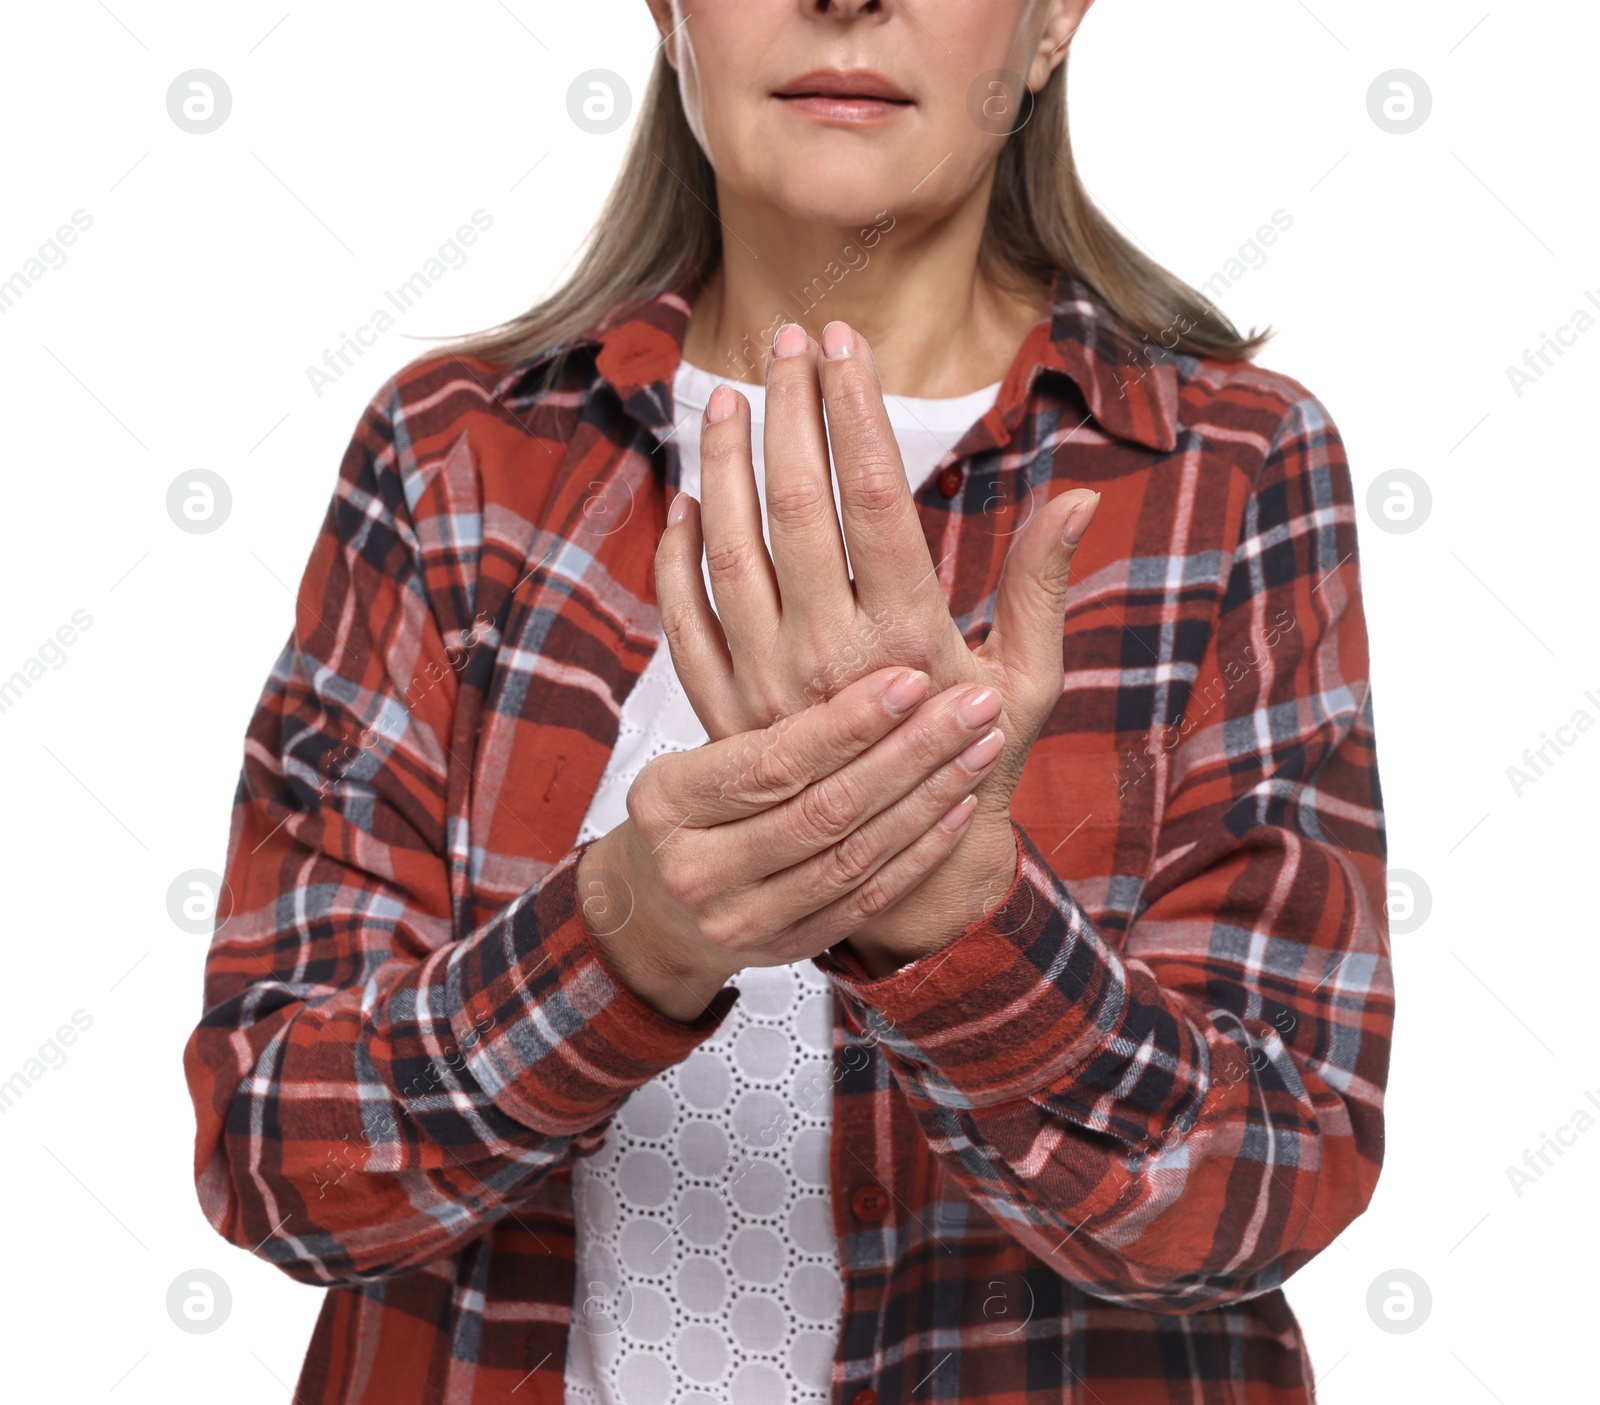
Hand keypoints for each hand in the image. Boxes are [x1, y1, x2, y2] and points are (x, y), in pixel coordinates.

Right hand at [577, 665, 1007, 1021]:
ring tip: (982, 745)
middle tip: (974, 705)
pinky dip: (919, 852)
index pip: (773, 760)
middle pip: (824, 809)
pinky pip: (867, 899)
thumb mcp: (692, 752)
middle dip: (911, 753)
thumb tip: (832, 618)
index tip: (913, 679)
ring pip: (854, 856)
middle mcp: (697, 871)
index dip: (849, 722)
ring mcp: (741, 921)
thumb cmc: (688, 806)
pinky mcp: (786, 949)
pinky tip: (960, 806)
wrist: (657, 906)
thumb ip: (755, 710)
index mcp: (666, 802)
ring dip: (930, 798)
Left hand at [656, 321, 1099, 972]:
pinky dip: (675, 559)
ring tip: (729, 398)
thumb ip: (1043, 587)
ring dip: (725, 466)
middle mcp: (828, 656)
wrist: (905, 869)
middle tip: (787, 339)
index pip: (873, 499)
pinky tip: (682, 502)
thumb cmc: (978, 760)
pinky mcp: (724, 711)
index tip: (844, 343)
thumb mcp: (1029, 680)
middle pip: (796, 506)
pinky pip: (684, 620)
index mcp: (908, 638)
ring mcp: (766, 685)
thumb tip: (1080, 498)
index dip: (855, 411)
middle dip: (791, 410)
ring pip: (729, 551)